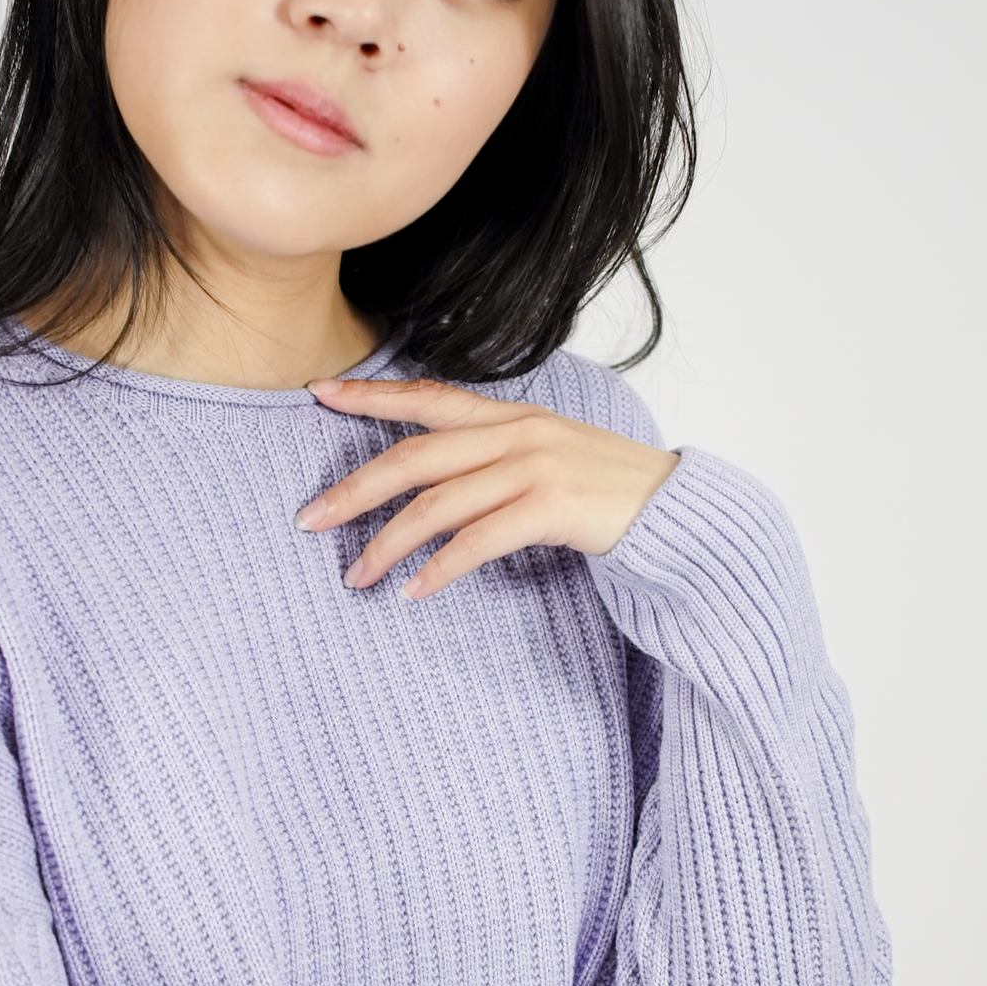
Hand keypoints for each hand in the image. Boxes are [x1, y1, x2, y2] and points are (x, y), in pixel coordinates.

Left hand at [294, 377, 679, 598]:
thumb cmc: (607, 490)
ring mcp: (534, 468)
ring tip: (356, 577)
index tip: (318, 393)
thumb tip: (434, 478)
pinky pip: (477, 541)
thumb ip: (495, 455)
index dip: (371, 396)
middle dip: (354, 489)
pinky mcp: (552, 508)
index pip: (427, 397)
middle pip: (414, 456)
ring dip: (387, 544)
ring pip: (437, 505)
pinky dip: (439, 569)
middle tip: (309, 520)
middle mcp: (517, 433)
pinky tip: (413, 592)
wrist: (677, 511)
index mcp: (511, 414)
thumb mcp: (548, 455)